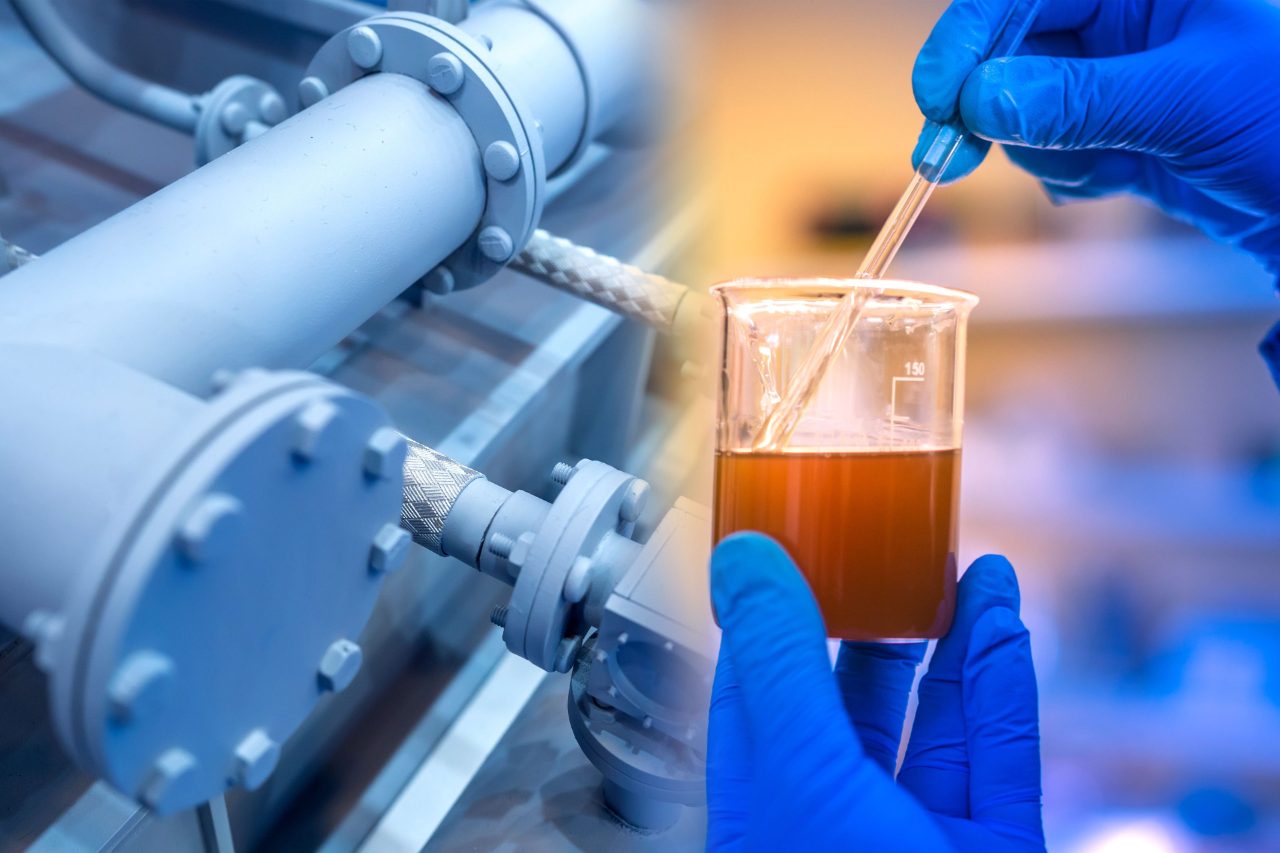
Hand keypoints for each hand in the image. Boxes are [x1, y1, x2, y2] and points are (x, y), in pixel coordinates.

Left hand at [707, 533, 1042, 851]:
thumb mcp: (798, 768)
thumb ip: (779, 663)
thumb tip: (743, 559)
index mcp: (765, 807)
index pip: (756, 694)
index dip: (772, 619)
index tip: (791, 550)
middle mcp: (839, 820)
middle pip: (853, 704)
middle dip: (876, 622)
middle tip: (890, 553)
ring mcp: (918, 837)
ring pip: (938, 725)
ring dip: (957, 642)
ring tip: (970, 572)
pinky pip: (1003, 760)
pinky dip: (1006, 689)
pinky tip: (1004, 627)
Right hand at [911, 0, 1279, 275]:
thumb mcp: (1189, 101)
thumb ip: (1078, 98)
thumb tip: (984, 99)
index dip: (973, 36)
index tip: (938, 95)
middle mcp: (1137, 18)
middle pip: (1016, 46)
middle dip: (988, 104)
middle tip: (950, 155)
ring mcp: (1128, 76)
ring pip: (1026, 104)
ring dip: (1042, 146)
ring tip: (1099, 167)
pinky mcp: (1126, 128)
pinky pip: (1057, 145)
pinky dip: (1069, 171)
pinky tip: (1113, 180)